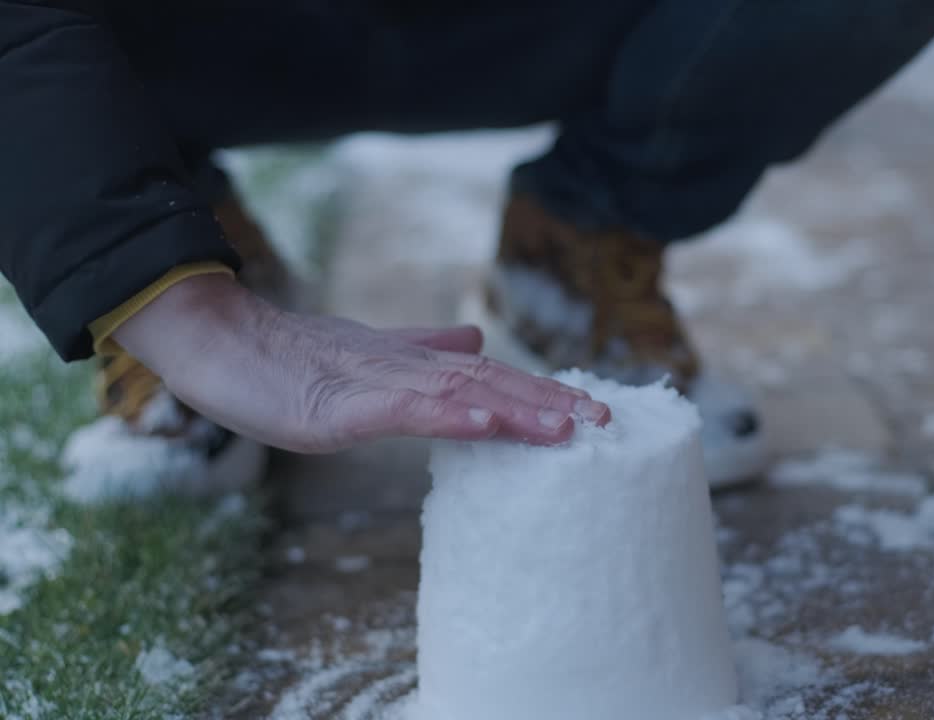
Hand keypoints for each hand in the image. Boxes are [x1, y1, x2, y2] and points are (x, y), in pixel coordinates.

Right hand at [112, 273, 609, 452]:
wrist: (222, 341)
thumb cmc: (290, 356)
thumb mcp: (370, 358)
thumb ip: (422, 351)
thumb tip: (474, 340)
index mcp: (414, 364)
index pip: (491, 378)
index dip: (541, 392)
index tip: (592, 410)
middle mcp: (406, 368)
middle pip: (488, 384)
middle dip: (549, 402)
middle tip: (605, 421)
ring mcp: (374, 384)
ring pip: (456, 394)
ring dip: (513, 409)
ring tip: (564, 425)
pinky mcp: (339, 403)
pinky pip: (400, 410)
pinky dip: (446, 416)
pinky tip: (483, 423)